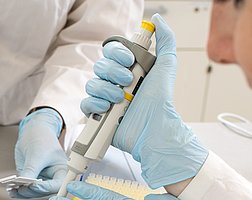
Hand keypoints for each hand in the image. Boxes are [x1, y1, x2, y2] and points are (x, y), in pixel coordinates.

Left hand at [11, 108, 67, 198]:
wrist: (34, 132)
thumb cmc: (42, 140)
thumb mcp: (37, 154)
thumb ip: (31, 169)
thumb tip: (24, 183)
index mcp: (61, 172)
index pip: (56, 185)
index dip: (46, 188)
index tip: (34, 186)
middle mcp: (52, 178)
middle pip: (43, 191)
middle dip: (31, 191)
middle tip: (21, 188)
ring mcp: (40, 180)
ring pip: (32, 192)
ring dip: (22, 192)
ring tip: (12, 189)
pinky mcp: (30, 179)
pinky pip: (24, 188)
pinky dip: (17, 190)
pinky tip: (10, 190)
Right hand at [80, 14, 207, 189]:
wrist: (154, 129)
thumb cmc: (161, 101)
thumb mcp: (166, 67)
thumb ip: (166, 41)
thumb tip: (157, 19)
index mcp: (127, 69)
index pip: (111, 51)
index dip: (117, 53)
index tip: (129, 60)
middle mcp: (114, 82)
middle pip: (99, 66)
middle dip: (113, 72)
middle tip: (128, 82)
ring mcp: (104, 99)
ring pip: (91, 84)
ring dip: (106, 89)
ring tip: (120, 99)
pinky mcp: (97, 115)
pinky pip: (85, 103)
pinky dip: (95, 104)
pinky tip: (108, 109)